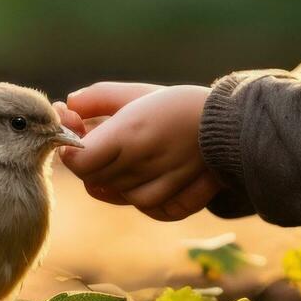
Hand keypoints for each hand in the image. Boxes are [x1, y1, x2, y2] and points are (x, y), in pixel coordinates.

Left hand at [58, 82, 223, 221]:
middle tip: (103, 139)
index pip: (79, 161)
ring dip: (117, 177)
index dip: (71, 150)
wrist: (234, 127)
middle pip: (93, 179)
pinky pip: (144, 208)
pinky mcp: (176, 207)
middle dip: (92, 160)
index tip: (76, 135)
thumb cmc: (181, 104)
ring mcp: (158, 190)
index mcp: (127, 135)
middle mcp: (140, 166)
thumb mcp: (137, 92)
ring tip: (135, 154)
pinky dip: (141, 195)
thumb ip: (97, 98)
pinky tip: (152, 174)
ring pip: (117, 194)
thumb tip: (67, 106)